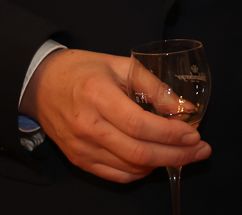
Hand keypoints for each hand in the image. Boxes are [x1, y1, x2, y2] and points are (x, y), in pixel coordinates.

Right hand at [20, 48, 211, 182]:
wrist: (40, 85)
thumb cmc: (83, 70)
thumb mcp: (121, 66)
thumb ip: (155, 86)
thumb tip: (185, 108)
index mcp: (97, 96)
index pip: (140, 125)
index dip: (171, 133)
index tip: (195, 134)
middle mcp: (87, 126)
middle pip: (138, 152)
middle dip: (176, 155)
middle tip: (201, 150)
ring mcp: (81, 148)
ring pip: (130, 168)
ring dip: (163, 165)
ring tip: (185, 154)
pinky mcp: (79, 160)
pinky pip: (116, 175)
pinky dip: (141, 172)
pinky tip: (157, 160)